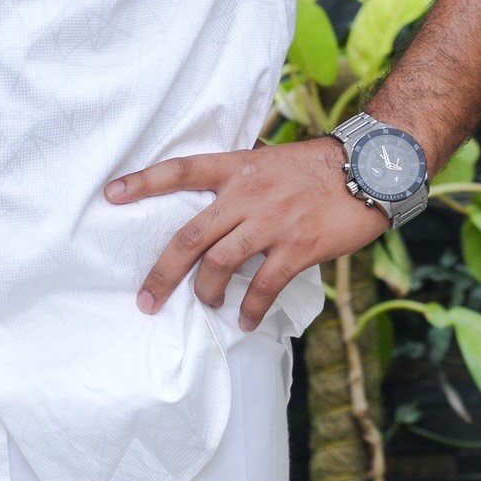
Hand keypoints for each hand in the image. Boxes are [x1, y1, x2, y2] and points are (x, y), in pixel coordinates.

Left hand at [107, 136, 391, 332]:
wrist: (369, 169)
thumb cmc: (317, 167)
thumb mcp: (269, 160)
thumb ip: (239, 177)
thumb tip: (213, 199)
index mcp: (238, 167)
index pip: (181, 170)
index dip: (144, 181)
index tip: (110, 194)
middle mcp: (248, 194)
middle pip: (191, 235)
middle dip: (163, 271)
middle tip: (145, 299)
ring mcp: (273, 221)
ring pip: (220, 263)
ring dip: (205, 292)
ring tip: (204, 304)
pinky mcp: (298, 246)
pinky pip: (263, 285)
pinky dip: (250, 307)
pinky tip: (245, 320)